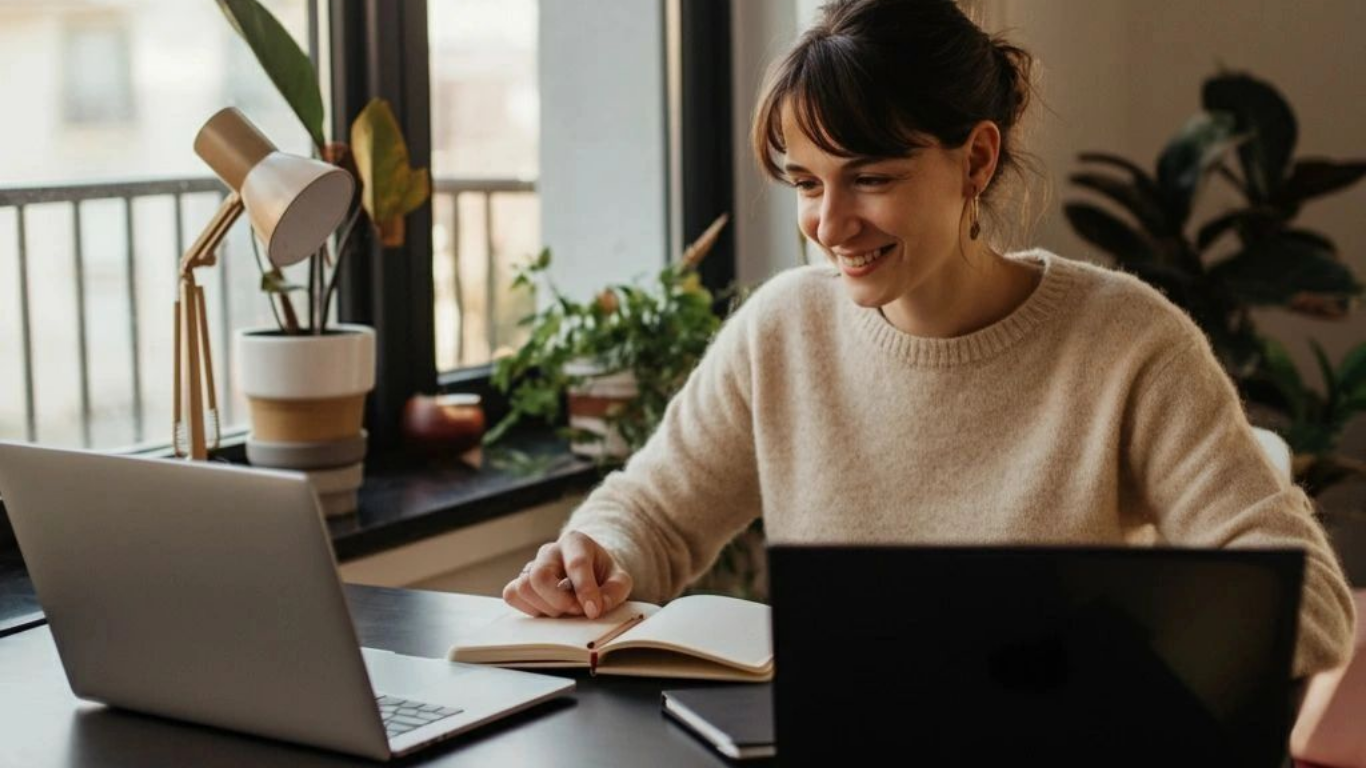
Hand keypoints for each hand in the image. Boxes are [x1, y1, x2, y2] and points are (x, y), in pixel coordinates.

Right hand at [503, 531, 632, 619]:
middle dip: (559, 601)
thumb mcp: (619, 580)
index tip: (593, 611)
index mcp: (576, 542)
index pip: (576, 564)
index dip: (585, 590)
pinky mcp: (520, 582)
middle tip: (576, 611)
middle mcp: (549, 551)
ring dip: (545, 608)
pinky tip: (548, 610)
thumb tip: (595, 608)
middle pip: (540, 575)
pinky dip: (528, 608)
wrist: (589, 572)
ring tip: (564, 611)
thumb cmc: (603, 575)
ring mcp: (532, 566)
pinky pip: (512, 595)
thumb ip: (613, 592)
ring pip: (523, 587)